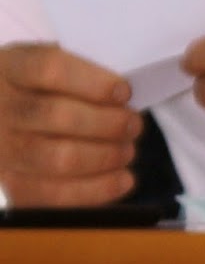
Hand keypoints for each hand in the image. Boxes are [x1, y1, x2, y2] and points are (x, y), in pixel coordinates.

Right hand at [0, 44, 139, 206]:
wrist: (3, 124)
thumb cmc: (39, 93)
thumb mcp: (48, 69)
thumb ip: (80, 75)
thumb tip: (121, 96)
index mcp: (10, 68)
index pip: (49, 69)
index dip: (94, 83)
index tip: (124, 92)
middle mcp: (1, 109)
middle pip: (59, 116)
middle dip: (109, 123)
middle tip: (133, 124)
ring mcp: (4, 150)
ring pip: (61, 158)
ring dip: (107, 156)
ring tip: (127, 150)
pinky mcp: (13, 186)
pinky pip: (58, 195)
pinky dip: (100, 189)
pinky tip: (124, 179)